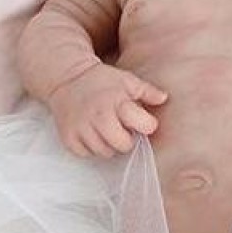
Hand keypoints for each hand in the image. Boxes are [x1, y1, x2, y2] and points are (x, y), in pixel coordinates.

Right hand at [48, 63, 167, 157]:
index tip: (142, 120)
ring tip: (106, 130)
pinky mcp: (69, 138)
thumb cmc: (102, 80)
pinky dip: (91, 148)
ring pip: (105, 152)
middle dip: (126, 140)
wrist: (68, 79)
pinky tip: (92, 133)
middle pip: (123, 145)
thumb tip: (164, 98)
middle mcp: (98, 116)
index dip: (146, 125)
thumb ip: (147, 91)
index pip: (144, 126)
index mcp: (116, 101)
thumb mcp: (127, 80)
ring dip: (109, 145)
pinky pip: (86, 154)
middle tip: (122, 129)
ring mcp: (81, 128)